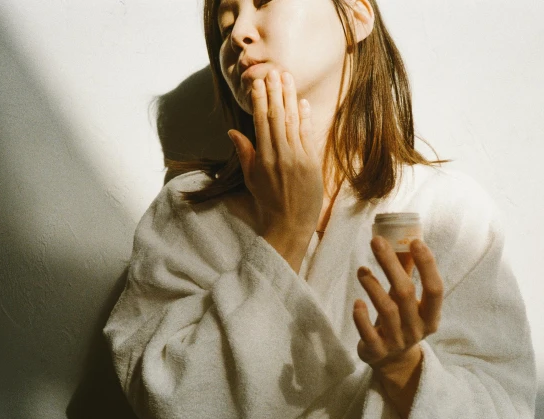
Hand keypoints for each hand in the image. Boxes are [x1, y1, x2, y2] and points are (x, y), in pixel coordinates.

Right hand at [227, 69, 322, 234]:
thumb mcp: (251, 178)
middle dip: (275, 92)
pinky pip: (308, 135)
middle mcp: (281, 154)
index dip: (259, 100)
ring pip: (293, 121)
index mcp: (263, 158)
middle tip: (273, 71)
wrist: (291, 223)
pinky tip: (302, 102)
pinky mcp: (312, 162)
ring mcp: (298, 158)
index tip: (258, 82)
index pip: (261, 122)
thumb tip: (232, 131)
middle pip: (277, 116)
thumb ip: (244, 152)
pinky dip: (305, 117)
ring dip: (290, 98)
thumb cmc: (269, 201)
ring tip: (287, 78)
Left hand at [353, 236, 443, 370]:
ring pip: (387, 310)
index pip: (435, 289)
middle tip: (376, 242)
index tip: (415, 242)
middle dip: (390, 265)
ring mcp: (397, 341)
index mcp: (431, 316)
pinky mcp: (377, 351)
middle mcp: (417, 329)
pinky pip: (369, 333)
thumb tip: (406, 238)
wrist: (392, 362)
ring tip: (362, 270)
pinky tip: (357, 302)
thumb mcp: (408, 301)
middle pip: (406, 293)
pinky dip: (361, 317)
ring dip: (372, 286)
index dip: (427, 265)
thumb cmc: (401, 321)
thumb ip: (408, 273)